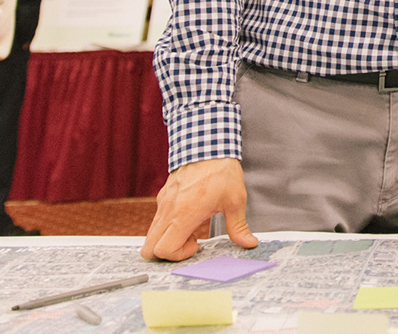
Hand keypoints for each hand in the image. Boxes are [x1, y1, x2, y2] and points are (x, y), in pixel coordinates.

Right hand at [141, 158, 256, 260]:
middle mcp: (168, 211)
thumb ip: (238, 226)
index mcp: (183, 215)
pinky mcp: (164, 197)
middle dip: (167, 253)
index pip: (162, 249)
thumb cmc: (221, 171)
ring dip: (170, 238)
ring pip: (152, 235)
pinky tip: (192, 215)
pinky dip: (171, 225)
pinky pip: (159, 220)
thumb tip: (249, 243)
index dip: (178, 255)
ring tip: (195, 227)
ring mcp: (163, 204)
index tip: (197, 245)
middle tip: (190, 242)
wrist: (208, 143)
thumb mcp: (235, 200)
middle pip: (148, 248)